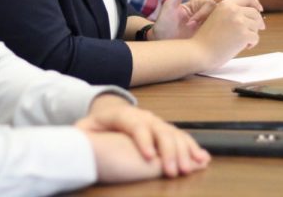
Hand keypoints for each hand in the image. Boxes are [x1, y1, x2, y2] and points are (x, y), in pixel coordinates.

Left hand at [77, 94, 209, 179]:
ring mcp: (157, 123)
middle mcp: (144, 117)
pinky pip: (182, 138)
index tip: (148, 157)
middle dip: (168, 151)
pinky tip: (202, 159)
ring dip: (184, 152)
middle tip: (172, 171)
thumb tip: (79, 140)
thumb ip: (83, 133)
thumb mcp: (85, 127)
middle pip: (160, 130)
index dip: (143, 140)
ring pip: (174, 134)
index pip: (136, 125)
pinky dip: (193, 148)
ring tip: (190, 168)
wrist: (109, 110)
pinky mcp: (165, 131)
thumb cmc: (97, 125)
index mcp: (123, 115)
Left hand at [152, 0, 216, 39]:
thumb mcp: (169, 5)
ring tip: (189, 32)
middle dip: (205, 20)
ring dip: (206, 29)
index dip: (205, 10)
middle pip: (217, 14)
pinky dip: (209, 37)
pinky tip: (194, 39)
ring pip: (217, 25)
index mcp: (196, 6)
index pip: (210, 4)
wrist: (160, 41)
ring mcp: (204, 28)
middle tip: (190, 25)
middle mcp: (202, 16)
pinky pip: (214, 37)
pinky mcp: (205, 39)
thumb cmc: (163, 23)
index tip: (196, 17)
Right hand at [190, 0, 264, 71]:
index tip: (260, 9)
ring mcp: (239, 22)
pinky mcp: (244, 34)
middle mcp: (234, 10)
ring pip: (256, 26)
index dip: (255, 3)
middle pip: (255, 13)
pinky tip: (241, 47)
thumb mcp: (216, 18)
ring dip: (252, 34)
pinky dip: (251, 44)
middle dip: (258, 22)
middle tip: (258, 29)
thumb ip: (231, 13)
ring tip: (241, 42)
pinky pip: (255, 38)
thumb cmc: (206, 38)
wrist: (199, 51)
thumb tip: (253, 15)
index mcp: (226, 4)